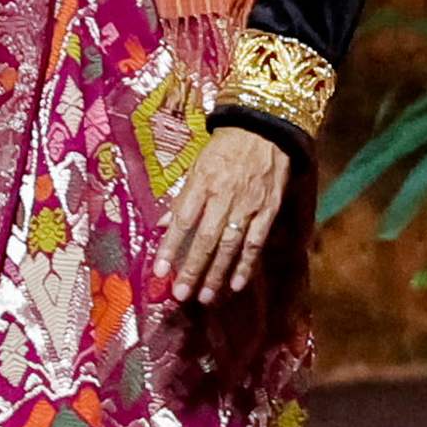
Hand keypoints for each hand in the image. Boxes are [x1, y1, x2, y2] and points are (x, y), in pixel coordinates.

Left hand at [155, 127, 294, 306]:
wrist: (264, 129)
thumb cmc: (224, 148)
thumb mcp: (196, 165)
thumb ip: (181, 197)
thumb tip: (160, 225)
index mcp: (202, 182)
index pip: (182, 220)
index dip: (170, 247)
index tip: (159, 271)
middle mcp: (223, 196)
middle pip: (205, 239)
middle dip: (192, 269)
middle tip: (181, 294)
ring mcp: (247, 206)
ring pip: (230, 246)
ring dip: (217, 274)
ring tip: (205, 297)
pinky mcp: (268, 211)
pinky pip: (255, 243)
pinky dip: (245, 265)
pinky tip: (236, 285)